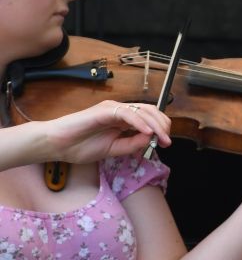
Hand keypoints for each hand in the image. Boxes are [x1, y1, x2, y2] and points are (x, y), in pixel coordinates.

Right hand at [31, 100, 172, 165]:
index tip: (165, 143)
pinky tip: (146, 132)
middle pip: (150, 112)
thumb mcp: (114, 149)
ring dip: (155, 124)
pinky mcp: (104, 111)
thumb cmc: (80, 146)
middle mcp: (120, 112)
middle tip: (166, 141)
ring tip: (160, 138)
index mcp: (123, 120)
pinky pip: (127, 114)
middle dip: (162, 126)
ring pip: (142, 111)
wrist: (57, 145)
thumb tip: (151, 139)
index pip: (149, 118)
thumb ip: (132, 144)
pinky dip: (139, 122)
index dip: (161, 128)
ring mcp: (112, 110)